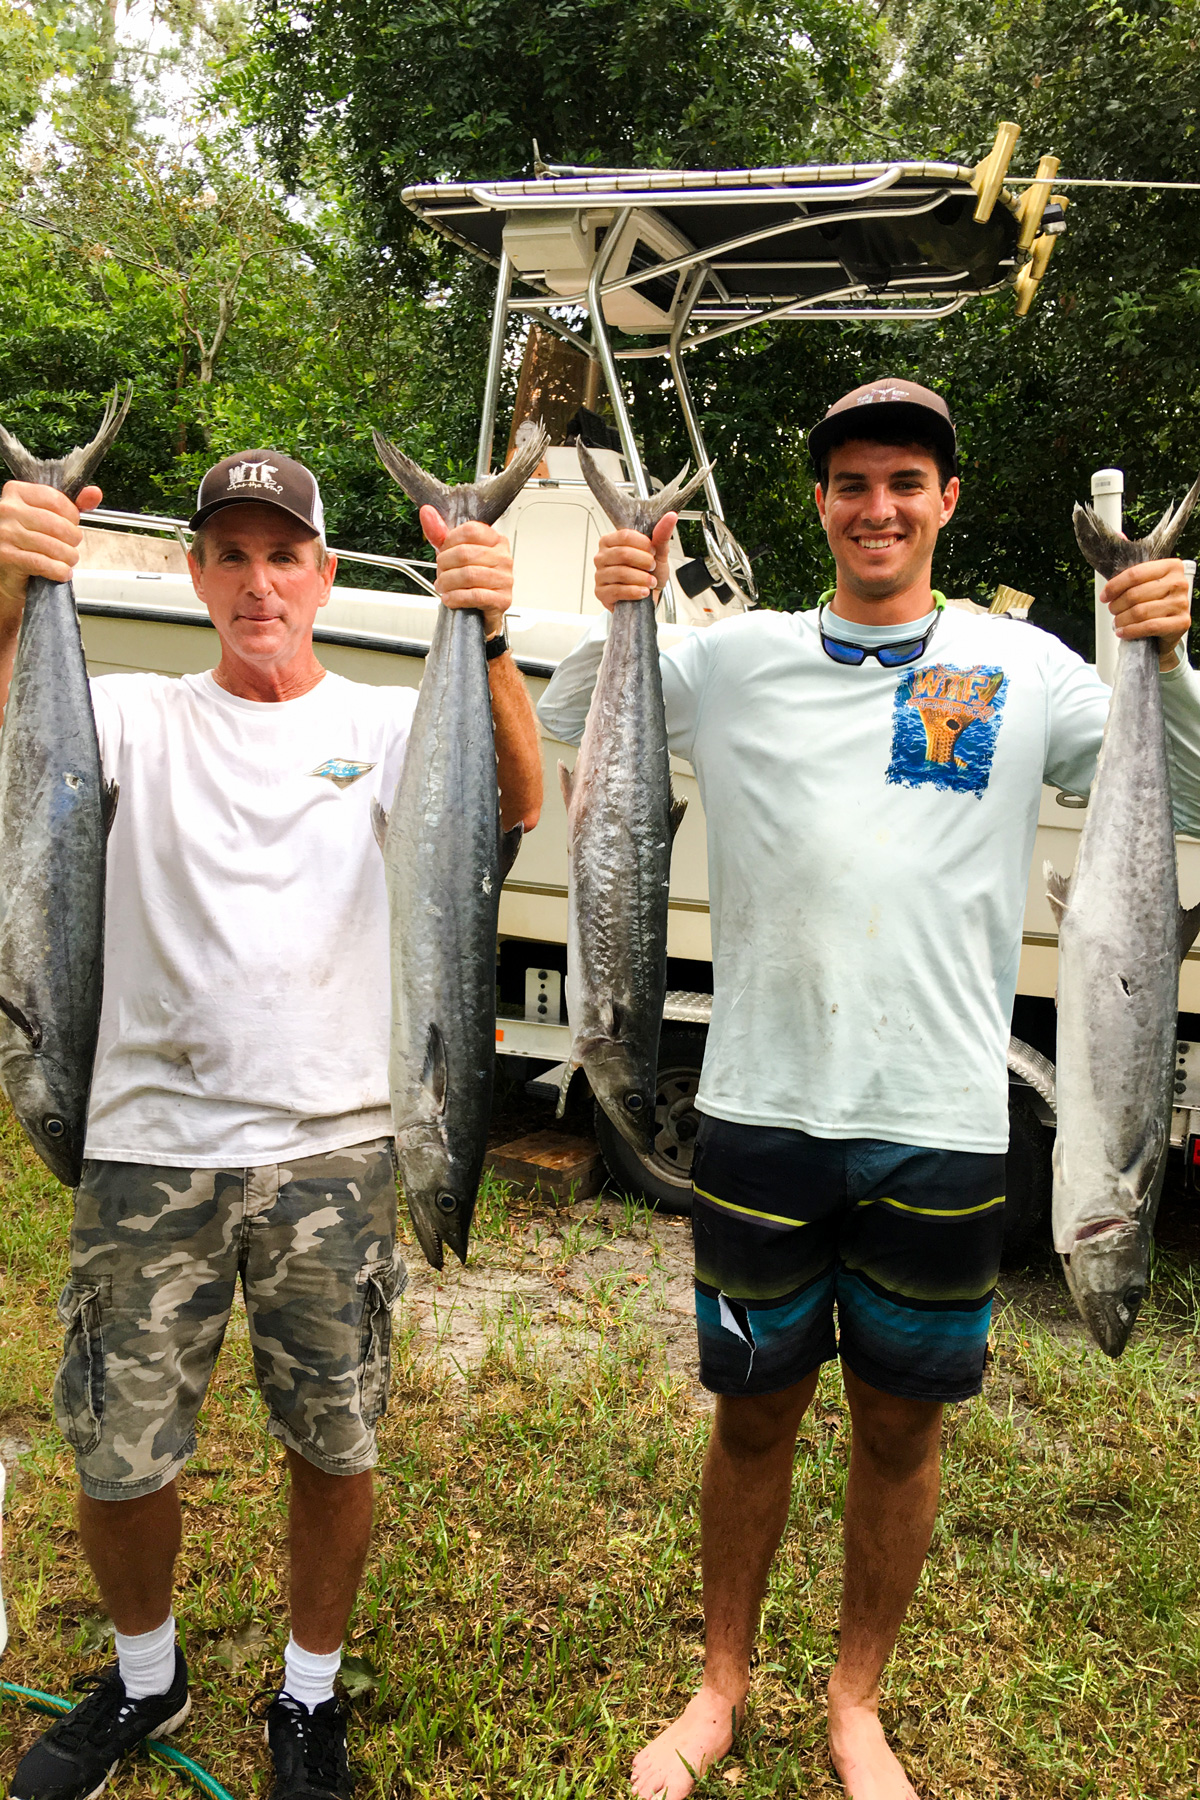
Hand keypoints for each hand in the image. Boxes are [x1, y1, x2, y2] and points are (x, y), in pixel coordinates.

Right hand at [0, 481, 102, 616]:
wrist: (7, 571)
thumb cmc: (26, 541)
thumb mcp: (47, 516)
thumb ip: (71, 505)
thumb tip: (94, 494)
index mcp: (16, 492)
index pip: (56, 499)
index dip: (72, 516)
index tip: (71, 524)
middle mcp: (8, 510)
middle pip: (57, 524)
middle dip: (72, 540)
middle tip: (70, 546)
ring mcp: (5, 533)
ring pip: (53, 546)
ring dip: (68, 557)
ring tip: (66, 560)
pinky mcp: (7, 556)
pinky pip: (44, 563)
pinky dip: (59, 570)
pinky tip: (61, 572)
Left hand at [421, 506, 512, 637]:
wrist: (480, 612)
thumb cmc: (470, 581)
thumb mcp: (453, 554)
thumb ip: (440, 534)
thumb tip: (427, 513)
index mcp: (495, 541)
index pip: (471, 530)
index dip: (449, 542)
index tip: (443, 552)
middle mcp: (504, 558)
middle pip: (465, 553)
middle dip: (444, 565)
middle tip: (440, 574)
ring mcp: (505, 579)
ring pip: (469, 575)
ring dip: (448, 582)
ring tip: (443, 587)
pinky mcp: (502, 599)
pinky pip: (475, 595)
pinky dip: (456, 598)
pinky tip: (450, 598)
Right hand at [594, 513, 676, 611]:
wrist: (648, 595)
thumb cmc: (649, 572)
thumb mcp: (658, 553)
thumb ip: (661, 535)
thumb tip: (670, 517)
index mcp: (611, 541)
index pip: (625, 535)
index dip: (643, 544)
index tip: (653, 551)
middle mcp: (602, 556)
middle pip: (623, 553)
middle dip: (644, 561)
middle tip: (652, 566)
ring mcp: (600, 575)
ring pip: (621, 573)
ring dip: (642, 578)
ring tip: (650, 581)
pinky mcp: (601, 593)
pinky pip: (617, 591)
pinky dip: (634, 591)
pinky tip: (643, 591)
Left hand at [1103, 558, 1191, 670]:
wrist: (1169, 627)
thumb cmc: (1153, 601)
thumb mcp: (1144, 581)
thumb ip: (1132, 565)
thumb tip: (1119, 537)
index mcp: (1171, 566)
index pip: (1135, 574)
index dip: (1114, 586)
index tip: (1105, 596)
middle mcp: (1179, 583)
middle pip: (1135, 594)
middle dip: (1117, 605)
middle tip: (1112, 610)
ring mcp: (1181, 603)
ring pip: (1140, 611)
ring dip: (1122, 619)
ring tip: (1117, 621)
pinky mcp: (1181, 622)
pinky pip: (1149, 626)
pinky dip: (1131, 630)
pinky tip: (1123, 631)